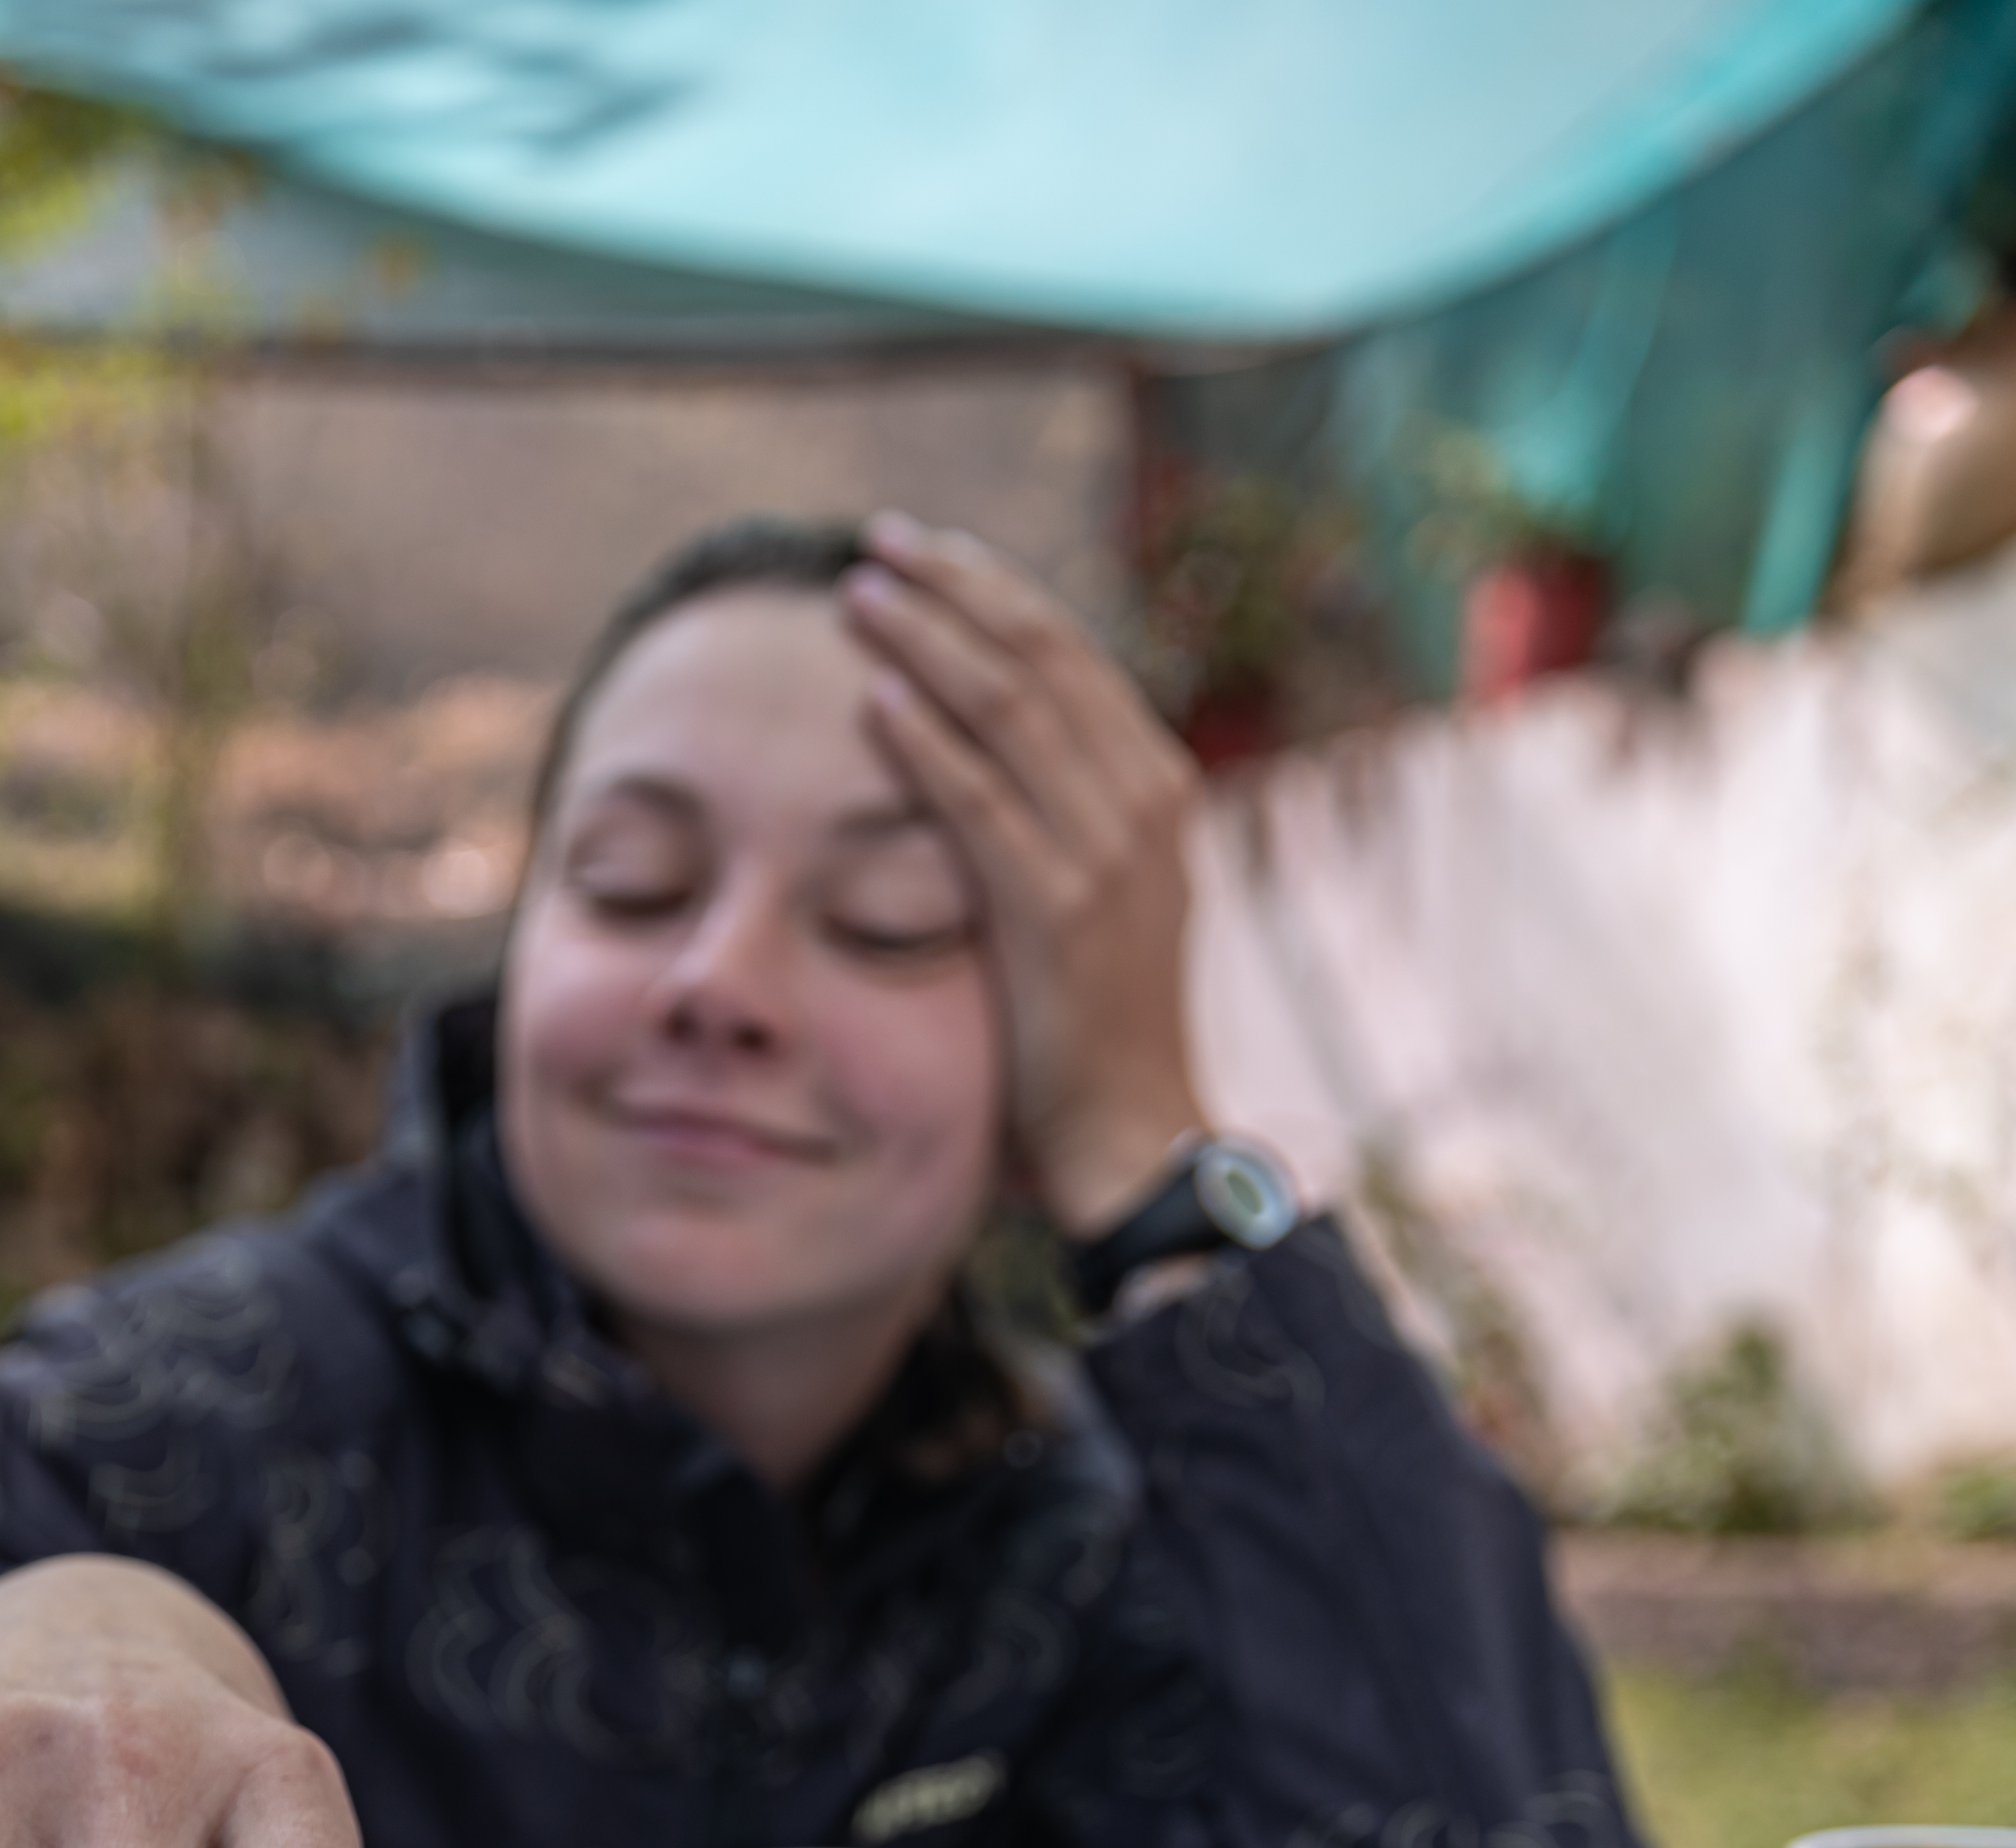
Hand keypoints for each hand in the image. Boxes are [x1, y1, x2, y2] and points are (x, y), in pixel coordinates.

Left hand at [842, 514, 1203, 1237]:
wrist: (1135, 1136)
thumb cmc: (1099, 1034)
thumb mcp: (1100, 904)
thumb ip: (1063, 827)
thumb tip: (993, 756)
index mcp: (1156, 791)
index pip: (1072, 657)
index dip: (996, 593)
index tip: (930, 553)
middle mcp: (1143, 806)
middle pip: (1042, 656)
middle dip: (957, 587)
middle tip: (880, 542)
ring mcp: (1107, 858)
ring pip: (1010, 711)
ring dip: (928, 642)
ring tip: (859, 595)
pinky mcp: (1057, 914)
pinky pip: (982, 805)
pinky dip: (927, 746)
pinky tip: (875, 698)